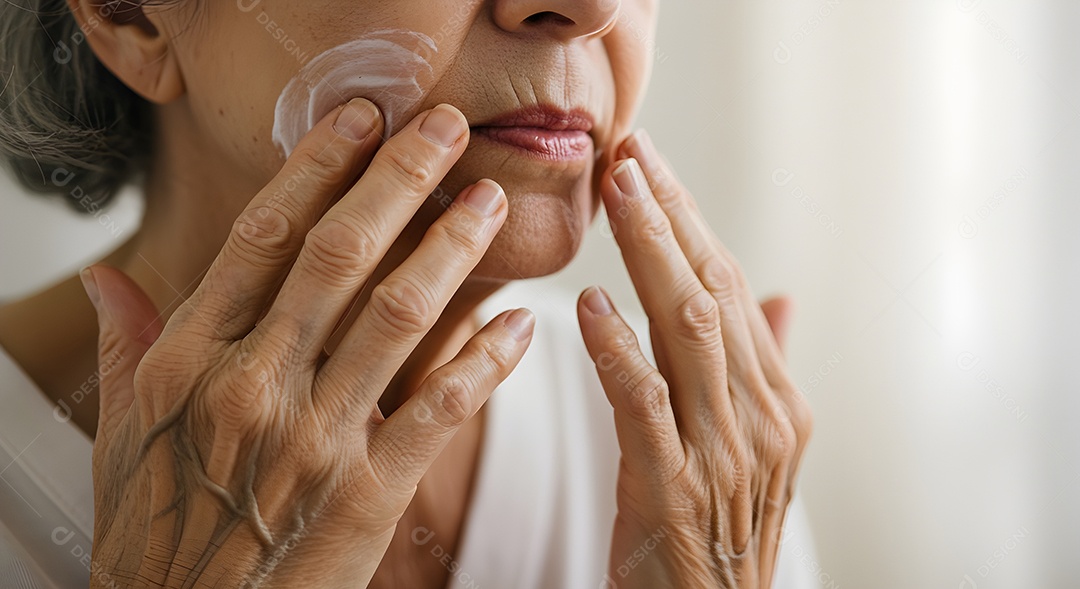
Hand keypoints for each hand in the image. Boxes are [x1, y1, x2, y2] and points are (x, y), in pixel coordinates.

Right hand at [83, 100, 534, 587]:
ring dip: (452, 251)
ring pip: (398, 317)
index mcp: (188, 364)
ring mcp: (314, 440)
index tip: (357, 119)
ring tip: (487, 202)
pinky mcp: (368, 495)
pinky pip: (441, 410)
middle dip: (398, 181)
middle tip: (443, 129)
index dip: (316, 169)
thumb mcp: (119, 440)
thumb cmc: (155, 539)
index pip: (260, 238)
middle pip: (338, 257)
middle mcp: (252, 387)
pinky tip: (519, 325)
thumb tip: (109, 281)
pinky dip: (486, 361)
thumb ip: (124, 351)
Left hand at [577, 130, 812, 587]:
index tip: (649, 159)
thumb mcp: (751, 447)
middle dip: (670, 214)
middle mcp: (760, 415)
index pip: (731, 284)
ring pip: (688, 329)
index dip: (690, 217)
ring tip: (616, 193)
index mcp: (775, 398)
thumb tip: (782, 298)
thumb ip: (763, 369)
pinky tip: (590, 307)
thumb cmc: (715, 531)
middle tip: (629, 150)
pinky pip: (646, 406)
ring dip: (651, 255)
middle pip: (714, 289)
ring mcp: (722, 450)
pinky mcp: (673, 487)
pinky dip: (619, 351)